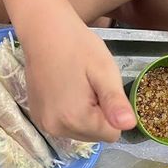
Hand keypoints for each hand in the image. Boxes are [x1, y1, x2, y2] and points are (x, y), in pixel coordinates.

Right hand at [22, 19, 135, 142]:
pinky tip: (65, 91)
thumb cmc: (78, 47)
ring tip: (77, 86)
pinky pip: (65, 125)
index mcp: (76, 119)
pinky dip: (70, 113)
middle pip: (95, 135)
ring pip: (81, 131)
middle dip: (99, 114)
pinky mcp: (37, 119)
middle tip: (89, 85)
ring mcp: (44, 125)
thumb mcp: (105, 71)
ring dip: (85, 115)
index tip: (101, 89)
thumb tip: (129, 125)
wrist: (44, 32)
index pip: (112, 134)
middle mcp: (57, 128)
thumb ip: (115, 102)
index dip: (112, 111)